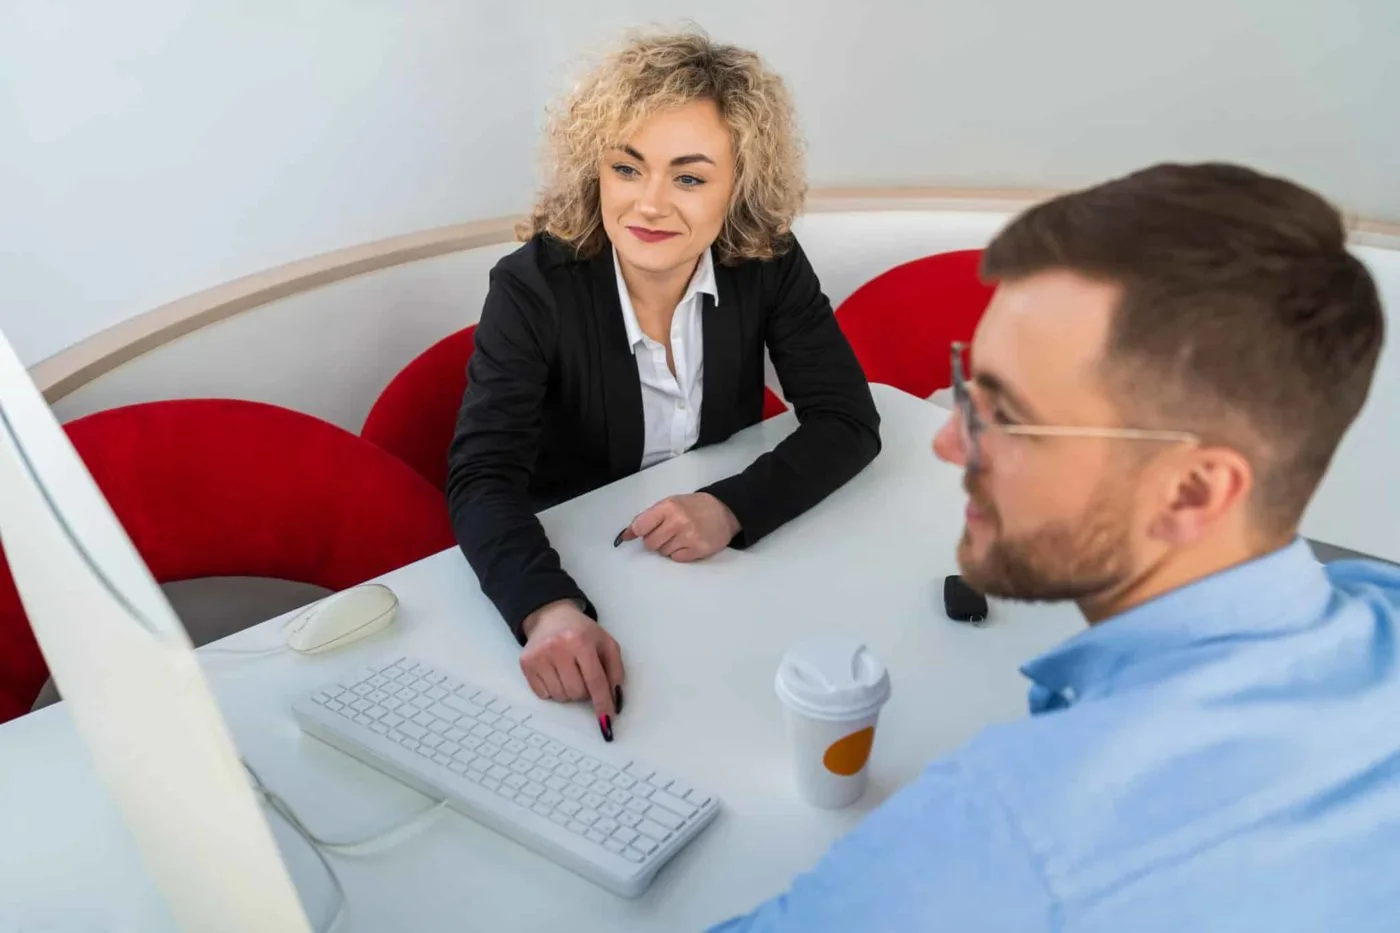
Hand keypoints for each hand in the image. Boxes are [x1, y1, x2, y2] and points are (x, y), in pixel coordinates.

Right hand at [519, 600, 623, 717]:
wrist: (551, 616)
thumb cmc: (581, 632)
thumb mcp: (605, 643)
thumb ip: (615, 670)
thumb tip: (614, 699)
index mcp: (580, 641)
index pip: (595, 680)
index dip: (603, 702)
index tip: (607, 719)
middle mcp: (557, 648)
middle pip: (577, 693)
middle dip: (585, 691)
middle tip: (583, 675)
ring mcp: (539, 656)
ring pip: (561, 697)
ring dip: (569, 691)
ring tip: (568, 671)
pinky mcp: (526, 663)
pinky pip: (544, 695)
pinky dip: (553, 689)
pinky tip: (555, 672)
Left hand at [616, 492, 739, 561]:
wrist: (725, 510)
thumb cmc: (693, 507)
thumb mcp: (670, 503)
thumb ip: (648, 517)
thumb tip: (627, 535)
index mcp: (669, 506)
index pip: (640, 526)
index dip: (638, 531)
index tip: (641, 532)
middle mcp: (678, 521)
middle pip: (650, 543)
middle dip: (654, 540)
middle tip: (666, 533)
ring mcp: (689, 537)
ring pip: (663, 552)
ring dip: (668, 546)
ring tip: (680, 536)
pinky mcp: (699, 550)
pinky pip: (677, 558)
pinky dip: (679, 553)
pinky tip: (688, 543)